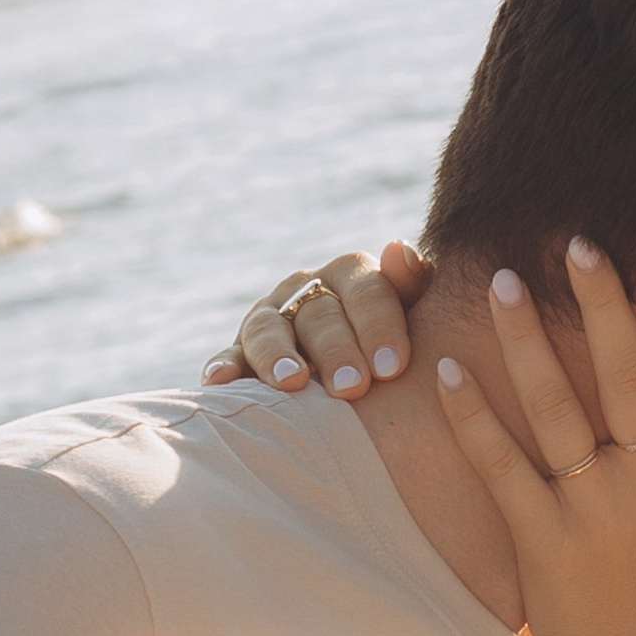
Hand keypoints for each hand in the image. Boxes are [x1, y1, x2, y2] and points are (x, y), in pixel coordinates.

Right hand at [205, 244, 429, 392]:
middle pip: (318, 314)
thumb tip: (399, 247)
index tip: (393, 368)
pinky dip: (225, 367)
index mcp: (351, 275)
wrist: (363, 378)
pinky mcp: (241, 351)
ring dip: (278, 355)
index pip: (366, 291)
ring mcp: (271, 319)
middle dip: (336, 351)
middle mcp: (306, 289)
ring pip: (269, 330)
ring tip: (292, 382)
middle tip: (354, 388)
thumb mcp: (414, 316)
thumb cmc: (394, 349)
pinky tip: (220, 382)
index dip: (379, 326)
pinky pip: (230, 356)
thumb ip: (413, 285)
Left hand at [435, 242, 635, 635]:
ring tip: (504, 281)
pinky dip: (474, 420)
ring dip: (528, 342)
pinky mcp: (540, 540)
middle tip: (575, 244)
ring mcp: (593, 512)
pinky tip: (448, 372)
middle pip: (627, 379)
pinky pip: (502, 467)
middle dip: (601, 306)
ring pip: (558, 411)